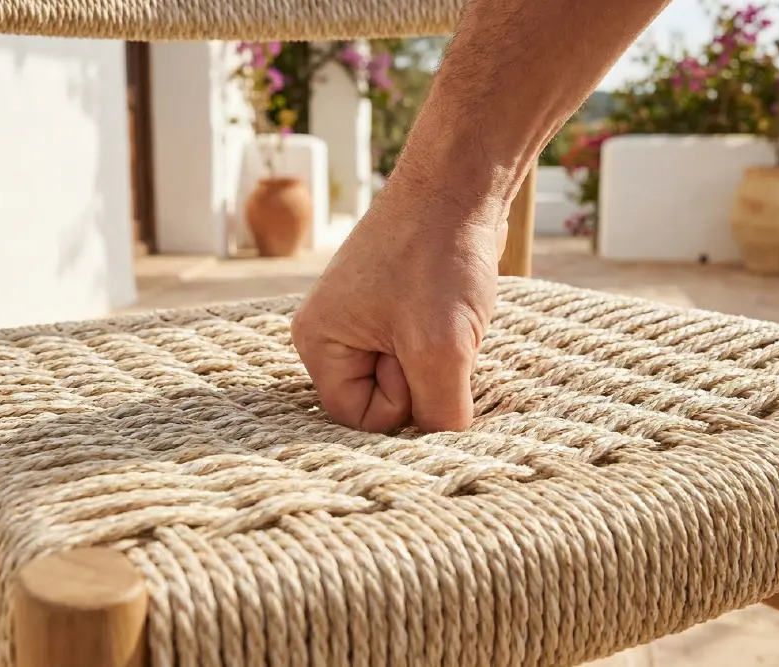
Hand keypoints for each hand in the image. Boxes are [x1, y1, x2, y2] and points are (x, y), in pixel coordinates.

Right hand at [290, 176, 507, 433]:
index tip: (420, 354)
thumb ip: (438, 414)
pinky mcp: (399, 306)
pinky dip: (448, 340)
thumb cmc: (437, 257)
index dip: (400, 401)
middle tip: (438, 331)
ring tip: (448, 313)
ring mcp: (366, 317)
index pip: (357, 417)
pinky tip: (455, 306)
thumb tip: (445, 449)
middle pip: (383, 398)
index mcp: (317, 341)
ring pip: (411, 374)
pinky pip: (424, 350)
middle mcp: (333, 331)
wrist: (461, 184)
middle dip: (422, 376)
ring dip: (442, 358)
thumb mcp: (440, 349)